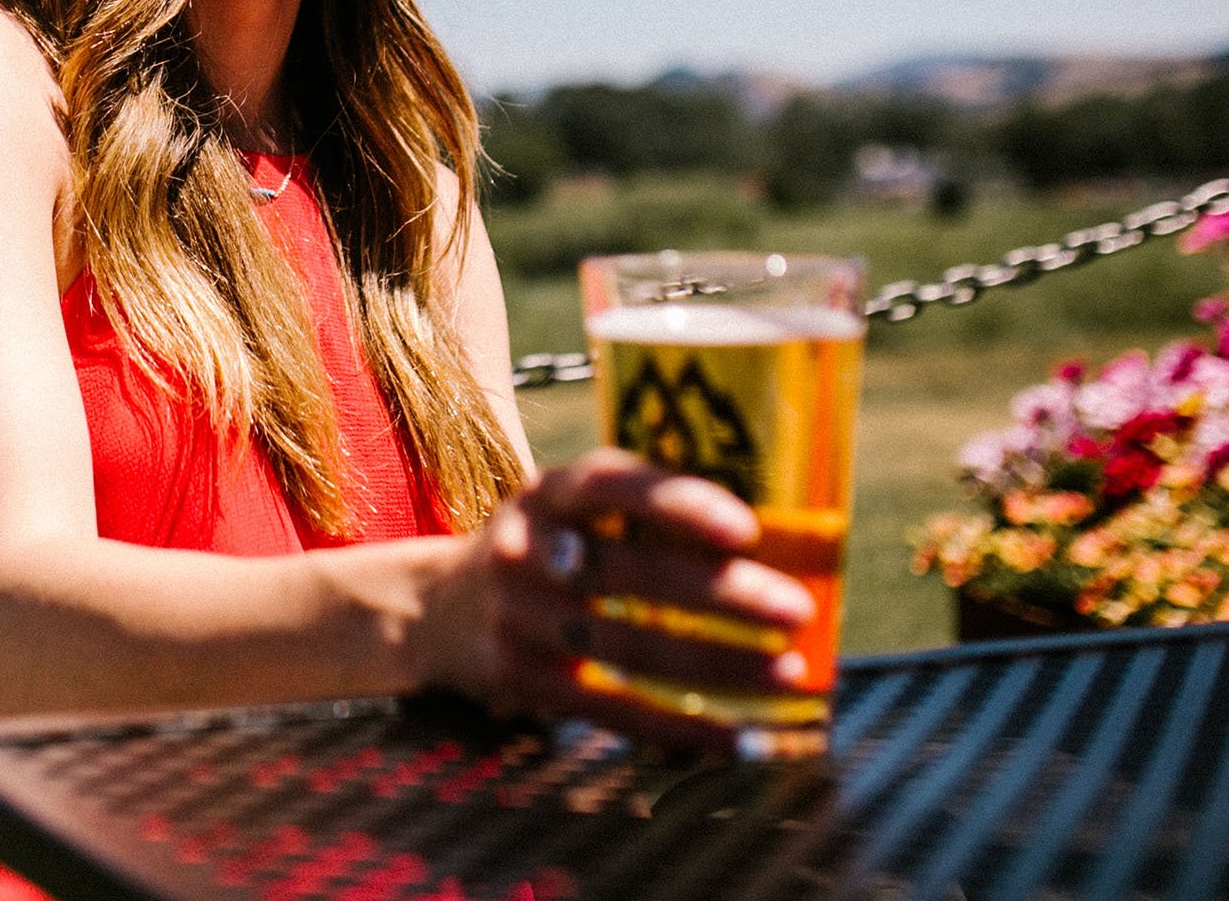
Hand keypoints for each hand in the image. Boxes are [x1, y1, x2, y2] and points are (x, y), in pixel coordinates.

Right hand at [416, 450, 816, 751]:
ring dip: (717, 665)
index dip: (677, 505)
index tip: (747, 528)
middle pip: (627, 574)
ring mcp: (518, 619)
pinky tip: (742, 740)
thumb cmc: (543, 547)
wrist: (432, 609)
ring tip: (790, 675)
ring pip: (627, 648)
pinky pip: (613, 711)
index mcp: (548, 493)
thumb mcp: (567, 507)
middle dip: (719, 594)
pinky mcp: (523, 681)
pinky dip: (682, 728)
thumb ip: (641, 513)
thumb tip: (777, 536)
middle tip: (796, 608)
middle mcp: (526, 549)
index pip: (611, 487)